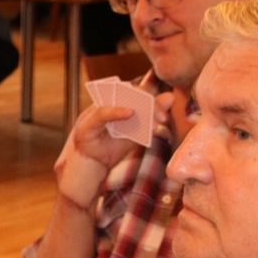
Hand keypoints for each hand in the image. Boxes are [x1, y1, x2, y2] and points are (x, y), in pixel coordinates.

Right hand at [52, 91, 171, 206]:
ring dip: (136, 106)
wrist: (93, 166)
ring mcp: (97, 109)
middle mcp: (108, 102)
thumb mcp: (137, 133)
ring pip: (117, 98)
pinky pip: (102, 112)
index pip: (138, 92)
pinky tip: (130, 113)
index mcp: (120, 103)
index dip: (153, 98)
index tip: (165, 113)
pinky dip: (116, 111)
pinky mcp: (88, 121)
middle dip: (148, 102)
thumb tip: (169, 97)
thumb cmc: (112, 148)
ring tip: (151, 120)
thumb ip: (151, 117)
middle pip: (130, 92)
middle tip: (161, 117)